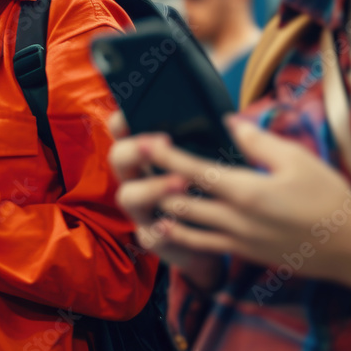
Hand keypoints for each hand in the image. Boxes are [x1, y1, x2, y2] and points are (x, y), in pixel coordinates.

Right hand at [108, 111, 224, 291]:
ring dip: (151, 188)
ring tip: (181, 182)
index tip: (130, 113)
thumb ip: (212, 141)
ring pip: (129, 196)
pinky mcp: (155, 238)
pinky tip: (174, 224)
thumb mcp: (209, 160)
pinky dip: (160, 231)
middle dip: (133, 150)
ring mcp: (142, 210)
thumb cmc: (213, 190)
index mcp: (148, 155)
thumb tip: (232, 119)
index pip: (123, 130)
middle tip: (157, 144)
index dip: (122, 120)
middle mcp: (138, 178)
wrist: (221, 238)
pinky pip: (150, 235)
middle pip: (118, 158)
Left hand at [149, 116, 350, 291]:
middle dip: (153, 183)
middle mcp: (233, 218)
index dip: (164, 156)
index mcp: (245, 191)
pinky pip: (199, 246)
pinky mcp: (240, 253)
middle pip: (177, 201)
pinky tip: (161, 224)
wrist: (350, 247)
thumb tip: (229, 121)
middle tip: (138, 167)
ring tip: (145, 190)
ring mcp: (235, 239)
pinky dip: (176, 234)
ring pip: (182, 226)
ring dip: (160, 208)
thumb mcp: (297, 159)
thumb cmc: (327, 198)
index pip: (192, 170)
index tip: (145, 142)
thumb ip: (258, 140)